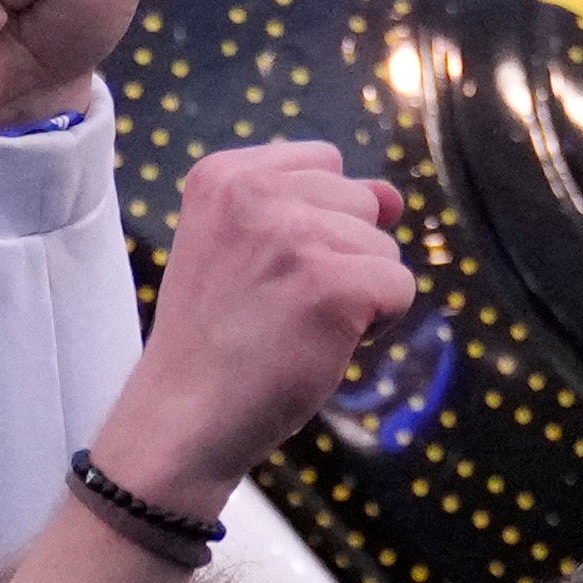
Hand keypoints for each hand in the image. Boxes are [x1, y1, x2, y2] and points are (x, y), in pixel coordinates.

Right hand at [95, 142, 414, 521]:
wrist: (182, 419)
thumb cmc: (217, 341)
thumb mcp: (244, 250)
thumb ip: (315, 207)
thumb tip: (393, 196)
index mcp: (224, 174)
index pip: (324, 163)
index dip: (317, 221)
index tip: (266, 270)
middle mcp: (255, 191)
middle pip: (361, 202)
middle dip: (342, 256)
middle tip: (279, 305)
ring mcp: (294, 235)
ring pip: (384, 247)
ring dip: (358, 293)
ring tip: (296, 326)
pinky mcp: (332, 283)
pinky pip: (399, 288)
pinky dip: (377, 325)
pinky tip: (323, 343)